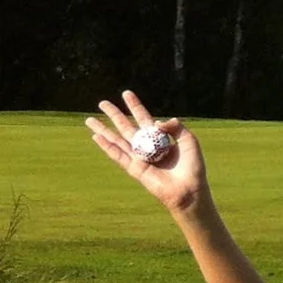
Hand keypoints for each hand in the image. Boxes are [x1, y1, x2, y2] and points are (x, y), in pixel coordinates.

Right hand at [87, 92, 205, 215]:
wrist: (189, 189)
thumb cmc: (192, 167)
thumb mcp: (189, 140)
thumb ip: (175, 127)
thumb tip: (156, 121)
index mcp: (160, 138)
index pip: (144, 118)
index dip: (135, 106)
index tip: (126, 93)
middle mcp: (147, 146)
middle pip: (127, 127)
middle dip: (115, 114)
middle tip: (102, 103)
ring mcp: (139, 157)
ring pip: (117, 140)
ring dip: (103, 129)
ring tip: (89, 120)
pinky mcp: (134, 168)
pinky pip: (118, 155)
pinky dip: (107, 146)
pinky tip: (96, 137)